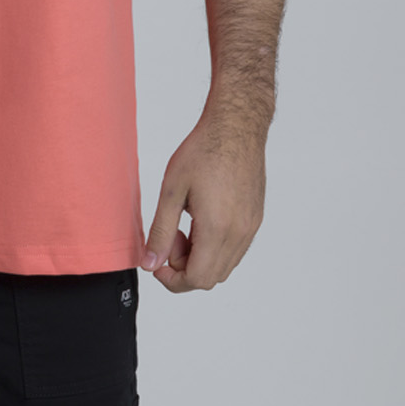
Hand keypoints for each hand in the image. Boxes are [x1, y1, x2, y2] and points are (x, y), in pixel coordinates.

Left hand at [142, 111, 266, 291]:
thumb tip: (150, 263)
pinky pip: (235, 250)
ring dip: (200, 257)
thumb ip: (160, 231)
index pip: (197, 279)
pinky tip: (202, 218)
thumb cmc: (204, 150)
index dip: (173, 280)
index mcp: (217, 229)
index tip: (158, 263)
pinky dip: (215, 247)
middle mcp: (239, 234)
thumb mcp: (172, 190)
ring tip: (186, 223)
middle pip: (210, 277)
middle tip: (172, 234)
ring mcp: (250, 228)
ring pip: (224, 266)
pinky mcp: (255, 219)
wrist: (236, 127)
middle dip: (184, 266)